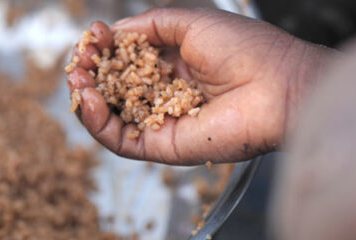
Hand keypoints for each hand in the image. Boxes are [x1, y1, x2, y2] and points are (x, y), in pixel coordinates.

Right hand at [68, 8, 333, 164]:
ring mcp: (164, 121)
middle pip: (115, 89)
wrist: (278, 85)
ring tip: (77, 79)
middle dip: (91, 73)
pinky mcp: (164, 146)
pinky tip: (87, 100)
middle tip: (79, 60)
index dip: (106, 49)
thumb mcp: (191, 22)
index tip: (93, 36)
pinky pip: (121, 140)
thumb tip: (115, 32)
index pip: (128, 61)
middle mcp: (167, 94)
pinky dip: (98, 123)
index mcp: (176, 65)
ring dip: (87, 98)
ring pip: (113, 116)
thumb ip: (150, 25)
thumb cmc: (245, 49)